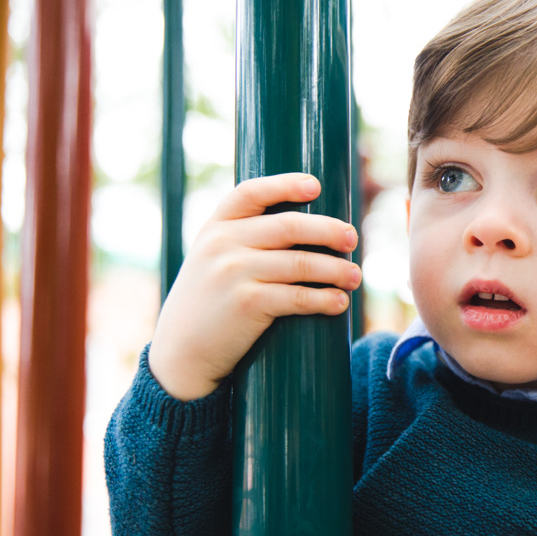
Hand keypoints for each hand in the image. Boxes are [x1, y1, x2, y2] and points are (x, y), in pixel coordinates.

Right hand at [148, 173, 360, 400]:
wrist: (181, 351)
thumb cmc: (209, 302)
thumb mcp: (211, 258)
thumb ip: (242, 238)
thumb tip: (304, 226)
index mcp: (216, 226)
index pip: (252, 192)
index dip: (286, 184)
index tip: (316, 185)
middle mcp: (223, 244)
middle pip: (290, 226)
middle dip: (329, 230)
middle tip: (352, 239)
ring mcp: (235, 273)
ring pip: (302, 263)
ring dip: (337, 270)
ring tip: (355, 277)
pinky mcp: (248, 304)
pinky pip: (298, 296)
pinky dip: (325, 299)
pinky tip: (339, 302)